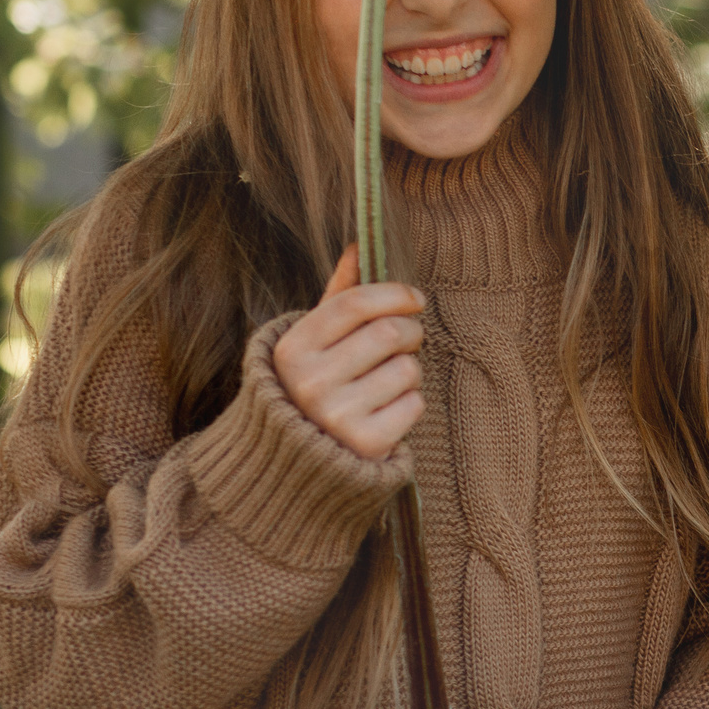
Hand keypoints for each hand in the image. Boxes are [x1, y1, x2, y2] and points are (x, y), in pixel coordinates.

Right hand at [271, 247, 425, 460]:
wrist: (301, 462)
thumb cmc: (317, 386)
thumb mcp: (316, 342)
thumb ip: (338, 296)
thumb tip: (358, 246)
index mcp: (293, 349)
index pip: (355, 303)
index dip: (394, 294)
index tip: (415, 298)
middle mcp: (310, 381)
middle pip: (389, 333)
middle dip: (411, 332)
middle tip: (408, 341)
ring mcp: (336, 415)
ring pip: (407, 369)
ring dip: (410, 372)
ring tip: (387, 383)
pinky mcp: (365, 442)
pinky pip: (414, 403)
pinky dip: (410, 403)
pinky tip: (387, 412)